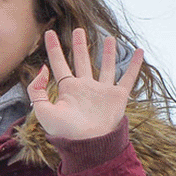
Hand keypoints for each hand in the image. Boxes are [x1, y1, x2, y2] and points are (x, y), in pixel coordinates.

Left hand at [28, 29, 142, 141]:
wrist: (89, 146)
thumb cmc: (65, 132)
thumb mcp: (43, 111)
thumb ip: (36, 90)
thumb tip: (42, 68)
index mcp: (68, 89)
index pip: (59, 64)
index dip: (54, 48)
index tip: (49, 32)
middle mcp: (85, 88)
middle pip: (82, 60)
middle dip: (80, 45)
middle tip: (78, 29)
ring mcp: (102, 91)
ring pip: (105, 66)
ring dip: (107, 53)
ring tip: (109, 37)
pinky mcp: (118, 97)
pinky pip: (128, 78)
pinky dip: (134, 65)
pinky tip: (139, 52)